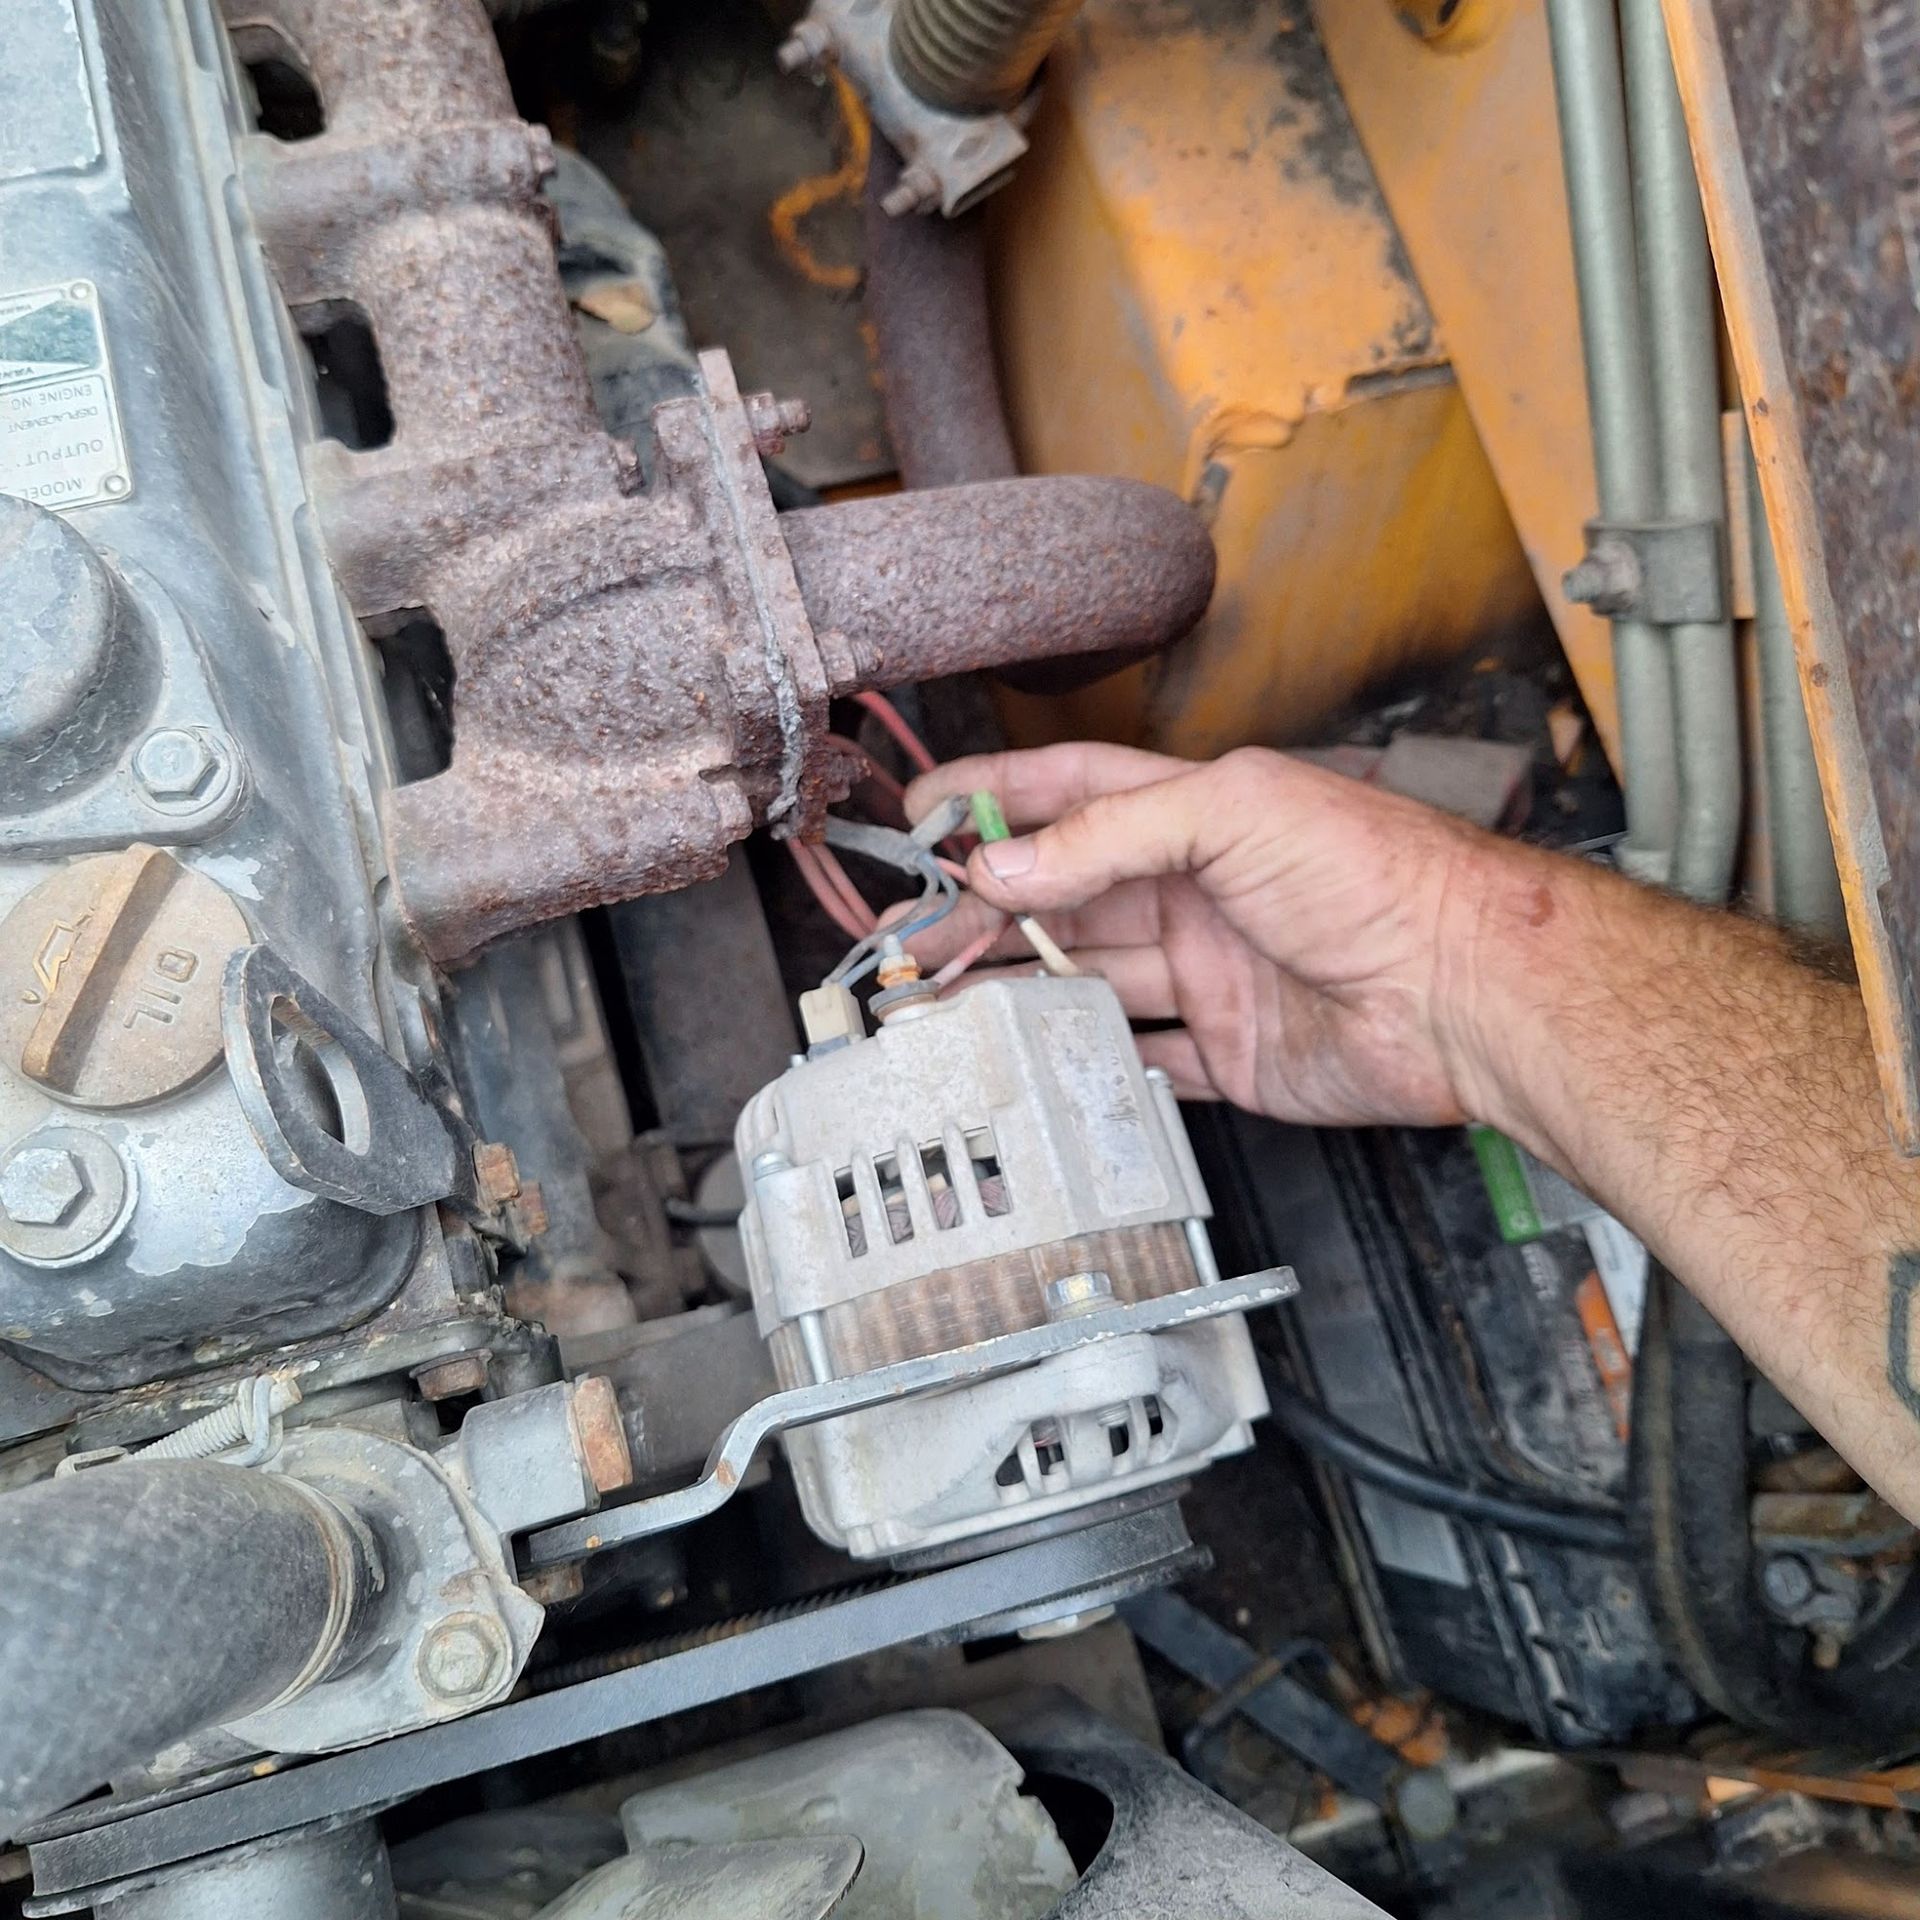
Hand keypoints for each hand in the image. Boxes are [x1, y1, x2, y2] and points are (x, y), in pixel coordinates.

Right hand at [905, 742, 1543, 1127]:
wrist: (1467, 991)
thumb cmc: (1379, 876)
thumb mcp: (1233, 814)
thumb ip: (1109, 836)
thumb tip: (1004, 864)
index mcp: (1195, 816)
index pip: (1069, 795)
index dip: (993, 798)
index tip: (922, 814)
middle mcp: (1197, 892)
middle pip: (1063, 898)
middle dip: (981, 913)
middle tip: (912, 938)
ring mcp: (1212, 974)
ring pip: (1087, 980)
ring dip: (1014, 989)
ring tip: (940, 1002)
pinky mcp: (1233, 1053)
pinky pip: (1143, 1060)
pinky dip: (1087, 1063)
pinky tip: (1032, 1059)